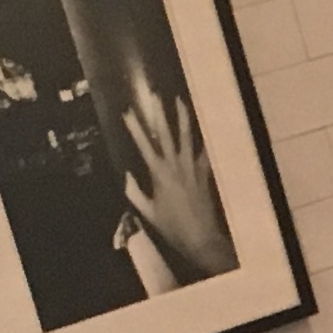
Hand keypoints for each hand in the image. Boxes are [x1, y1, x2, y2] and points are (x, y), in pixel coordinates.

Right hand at [116, 84, 234, 285]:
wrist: (200, 237)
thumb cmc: (171, 226)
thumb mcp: (146, 211)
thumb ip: (134, 191)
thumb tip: (127, 174)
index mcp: (159, 174)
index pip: (144, 145)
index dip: (135, 128)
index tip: (128, 112)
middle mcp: (176, 166)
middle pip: (167, 134)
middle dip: (159, 113)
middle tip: (155, 95)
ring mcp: (193, 167)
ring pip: (187, 137)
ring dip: (183, 118)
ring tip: (180, 101)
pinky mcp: (205, 173)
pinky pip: (204, 152)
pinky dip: (203, 140)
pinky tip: (203, 128)